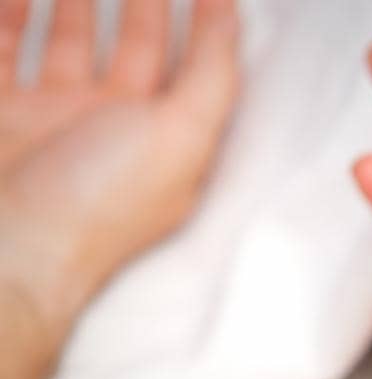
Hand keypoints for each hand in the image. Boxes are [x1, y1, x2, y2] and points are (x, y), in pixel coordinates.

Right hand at [0, 0, 238, 333]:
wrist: (5, 249)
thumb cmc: (97, 202)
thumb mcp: (179, 137)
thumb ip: (212, 78)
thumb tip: (235, 19)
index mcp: (163, 138)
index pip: (196, 69)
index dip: (209, 26)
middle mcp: (112, 128)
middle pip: (136, 50)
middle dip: (145, 5)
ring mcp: (53, 119)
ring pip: (71, 45)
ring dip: (78, 7)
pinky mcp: (1, 115)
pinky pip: (4, 54)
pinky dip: (12, 20)